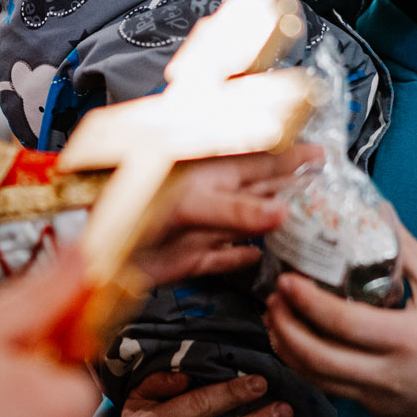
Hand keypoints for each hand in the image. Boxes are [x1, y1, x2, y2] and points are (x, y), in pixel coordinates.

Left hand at [133, 145, 317, 284]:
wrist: (91, 242)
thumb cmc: (132, 203)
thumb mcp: (191, 201)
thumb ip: (236, 211)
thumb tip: (282, 213)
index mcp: (213, 173)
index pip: (264, 163)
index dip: (292, 159)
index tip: (322, 157)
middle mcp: (210, 197)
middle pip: (259, 193)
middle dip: (290, 191)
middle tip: (325, 192)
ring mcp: (200, 228)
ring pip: (245, 225)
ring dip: (272, 227)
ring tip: (303, 225)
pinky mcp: (188, 258)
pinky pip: (221, 259)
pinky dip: (239, 259)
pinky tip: (257, 258)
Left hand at [264, 208, 416, 416]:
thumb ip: (405, 250)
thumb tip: (377, 210)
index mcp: (406, 339)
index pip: (343, 323)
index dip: (307, 302)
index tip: (286, 280)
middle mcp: (386, 373)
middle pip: (317, 358)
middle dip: (284, 328)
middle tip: (272, 298)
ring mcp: (376, 396)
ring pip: (315, 378)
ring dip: (286, 347)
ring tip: (274, 316)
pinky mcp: (371, 407)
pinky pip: (327, 388)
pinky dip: (303, 365)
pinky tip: (292, 342)